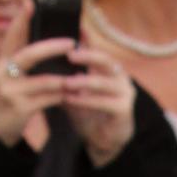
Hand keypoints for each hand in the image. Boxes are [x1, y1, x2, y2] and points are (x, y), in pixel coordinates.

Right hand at [0, 2, 70, 147]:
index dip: (21, 20)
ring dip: (63, 78)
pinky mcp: (20, 110)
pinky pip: (47, 100)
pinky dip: (61, 97)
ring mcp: (11, 92)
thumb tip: (46, 46)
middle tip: (71, 42)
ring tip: (78, 76)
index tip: (31, 4)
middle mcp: (3, 74)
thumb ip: (21, 63)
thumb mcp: (8, 78)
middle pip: (29, 54)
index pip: (11, 36)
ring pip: (43, 81)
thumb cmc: (6, 100)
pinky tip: (72, 95)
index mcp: (0, 62)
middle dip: (52, 47)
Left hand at [60, 44, 135, 167]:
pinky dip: (86, 100)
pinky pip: (103, 102)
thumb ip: (69, 73)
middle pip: (105, 60)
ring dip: (82, 82)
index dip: (88, 41)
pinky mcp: (124, 109)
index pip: (99, 49)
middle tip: (69, 55)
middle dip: (87, 56)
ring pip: (102, 82)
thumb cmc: (89, 112)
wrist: (102, 141)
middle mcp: (121, 77)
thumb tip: (50, 54)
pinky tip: (71, 100)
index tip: (72, 36)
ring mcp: (125, 93)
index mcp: (111, 68)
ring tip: (66, 83)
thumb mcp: (76, 89)